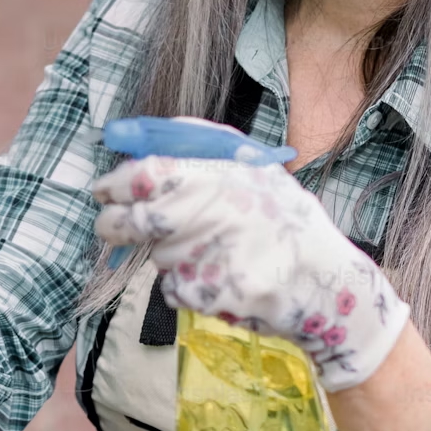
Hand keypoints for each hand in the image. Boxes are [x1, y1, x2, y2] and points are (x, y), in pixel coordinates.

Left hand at [92, 149, 408, 391]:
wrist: (323, 283)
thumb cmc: (285, 219)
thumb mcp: (254, 167)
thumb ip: (200, 145)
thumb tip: (138, 134)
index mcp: (215, 177)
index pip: (143, 175)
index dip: (115, 183)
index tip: (106, 189)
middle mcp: (204, 216)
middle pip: (131, 222)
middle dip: (114, 225)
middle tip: (114, 224)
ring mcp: (201, 260)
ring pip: (155, 255)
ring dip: (166, 252)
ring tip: (210, 249)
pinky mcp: (202, 296)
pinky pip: (172, 287)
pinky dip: (185, 282)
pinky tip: (219, 274)